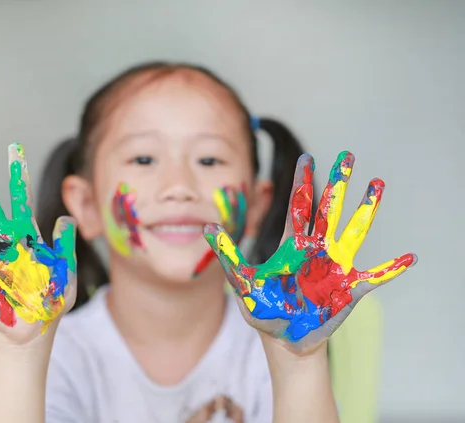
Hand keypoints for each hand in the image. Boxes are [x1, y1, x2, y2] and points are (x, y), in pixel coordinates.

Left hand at [204, 151, 416, 351]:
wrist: (284, 341)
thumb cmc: (264, 311)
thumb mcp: (242, 283)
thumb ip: (227, 255)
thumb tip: (205, 228)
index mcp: (292, 246)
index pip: (298, 207)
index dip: (301, 183)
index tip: (306, 159)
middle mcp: (316, 250)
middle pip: (329, 210)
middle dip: (337, 183)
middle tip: (347, 155)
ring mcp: (334, 267)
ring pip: (353, 231)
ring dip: (365, 209)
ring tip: (377, 184)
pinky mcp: (348, 289)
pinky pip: (374, 277)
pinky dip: (390, 269)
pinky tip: (410, 257)